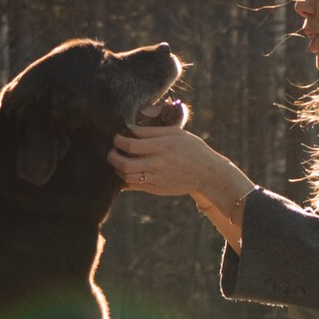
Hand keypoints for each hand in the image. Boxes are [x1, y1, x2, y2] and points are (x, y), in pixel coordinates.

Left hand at [110, 116, 250, 236]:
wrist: (207, 173)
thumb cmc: (191, 149)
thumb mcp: (176, 133)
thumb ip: (152, 131)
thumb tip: (130, 129)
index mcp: (162, 146)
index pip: (130, 144)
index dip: (118, 140)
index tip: (117, 137)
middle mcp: (158, 164)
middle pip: (124, 164)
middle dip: (112, 157)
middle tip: (112, 151)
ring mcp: (157, 179)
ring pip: (126, 177)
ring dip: (117, 169)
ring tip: (119, 162)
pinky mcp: (156, 190)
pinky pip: (134, 186)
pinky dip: (124, 180)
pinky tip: (125, 172)